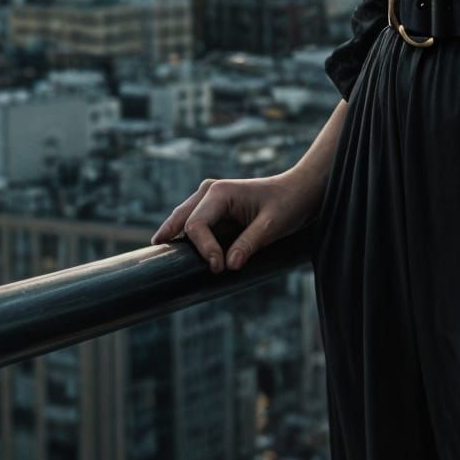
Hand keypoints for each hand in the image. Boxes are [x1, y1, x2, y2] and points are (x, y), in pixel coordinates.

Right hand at [150, 170, 321, 273]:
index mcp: (220, 192)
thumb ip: (249, 244)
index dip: (202, 249)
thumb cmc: (288, 204)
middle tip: (160, 267)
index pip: (196, 225)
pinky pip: (193, 224)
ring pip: (182, 220)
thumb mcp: (273, 226)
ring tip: (161, 258)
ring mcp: (209, 199)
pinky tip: (178, 253)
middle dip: (171, 241)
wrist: (299, 190)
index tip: (218, 269)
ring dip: (174, 238)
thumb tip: (228, 266)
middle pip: (180, 220)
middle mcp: (209, 192)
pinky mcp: (214, 209)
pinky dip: (185, 238)